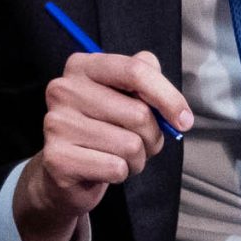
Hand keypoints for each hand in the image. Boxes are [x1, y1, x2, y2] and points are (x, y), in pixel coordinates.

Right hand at [10, 50, 191, 240]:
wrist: (65, 172)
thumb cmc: (103, 130)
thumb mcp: (125, 98)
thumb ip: (148, 84)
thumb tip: (174, 107)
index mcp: (81, 67)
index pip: (135, 71)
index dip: (168, 97)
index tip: (184, 120)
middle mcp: (63, 90)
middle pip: (138, 113)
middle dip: (152, 136)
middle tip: (138, 143)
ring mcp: (56, 123)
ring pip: (130, 144)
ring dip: (137, 158)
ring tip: (119, 157)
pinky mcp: (57, 158)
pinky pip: (115, 167)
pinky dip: (121, 174)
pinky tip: (104, 170)